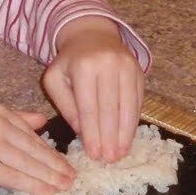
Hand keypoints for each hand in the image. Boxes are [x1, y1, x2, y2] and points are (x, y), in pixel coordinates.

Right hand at [0, 105, 75, 192]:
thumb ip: (14, 118)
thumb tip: (43, 120)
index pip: (31, 133)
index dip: (51, 151)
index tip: (65, 162)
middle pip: (34, 148)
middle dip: (56, 165)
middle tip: (73, 177)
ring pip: (28, 164)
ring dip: (50, 177)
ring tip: (65, 186)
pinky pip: (15, 177)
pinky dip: (34, 185)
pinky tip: (47, 191)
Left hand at [42, 15, 143, 162]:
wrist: (93, 34)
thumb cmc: (70, 62)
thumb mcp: (55, 79)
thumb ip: (65, 105)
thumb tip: (81, 131)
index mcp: (83, 66)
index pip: (89, 107)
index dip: (92, 133)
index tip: (94, 154)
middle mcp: (108, 64)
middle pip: (110, 109)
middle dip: (110, 137)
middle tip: (109, 160)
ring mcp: (127, 66)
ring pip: (128, 106)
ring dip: (125, 133)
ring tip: (121, 153)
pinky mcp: (139, 71)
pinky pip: (138, 100)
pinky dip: (133, 121)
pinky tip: (129, 137)